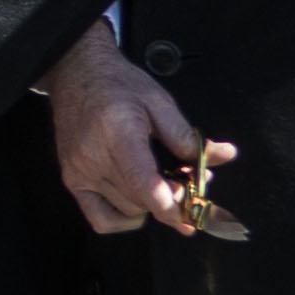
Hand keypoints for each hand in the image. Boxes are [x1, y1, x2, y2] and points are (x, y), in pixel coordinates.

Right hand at [43, 22, 232, 235]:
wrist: (76, 74)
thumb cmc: (118, 84)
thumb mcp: (158, 101)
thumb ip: (187, 135)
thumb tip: (223, 155)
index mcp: (118, 132)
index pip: (143, 183)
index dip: (170, 206)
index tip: (192, 217)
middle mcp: (93, 157)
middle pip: (141, 200)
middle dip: (172, 199)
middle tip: (189, 183)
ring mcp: (79, 172)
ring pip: (127, 210)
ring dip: (151, 205)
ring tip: (163, 184)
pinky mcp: (71, 180)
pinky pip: (101, 219)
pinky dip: (124, 220)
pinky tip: (138, 203)